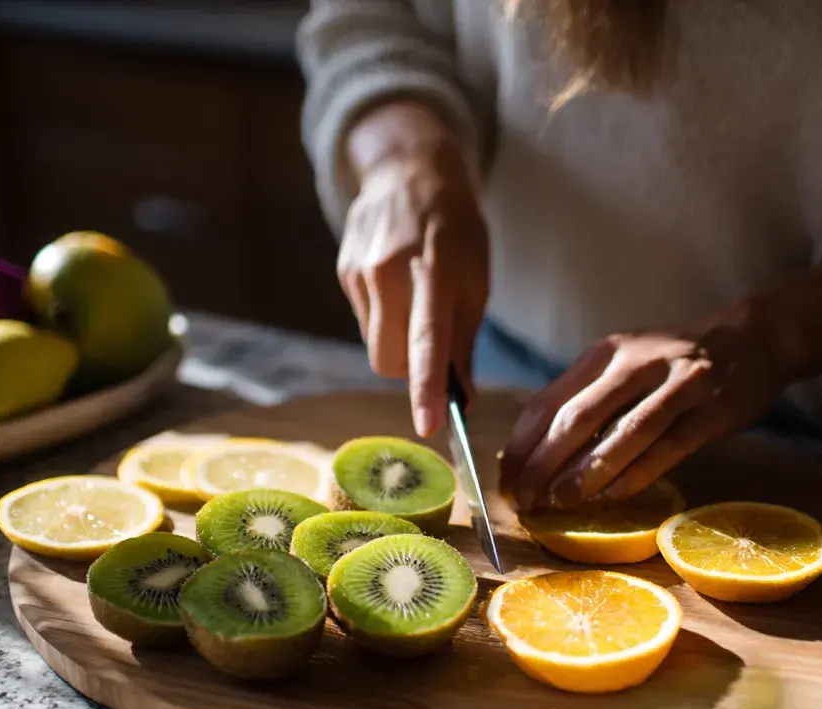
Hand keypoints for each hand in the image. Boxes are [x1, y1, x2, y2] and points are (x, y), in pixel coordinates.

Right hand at [337, 129, 488, 437]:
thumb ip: (464, 339)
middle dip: (412, 371)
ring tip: (415, 303)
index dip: (426, 387)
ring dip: (398, 344)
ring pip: (375, 345)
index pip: (428, 340)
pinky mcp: (344, 271)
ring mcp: (361, 271)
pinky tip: (396, 286)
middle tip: (436, 350)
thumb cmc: (455, 229)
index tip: (429, 426)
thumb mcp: (476, 277)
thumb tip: (460, 398)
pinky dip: (384, 319)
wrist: (409, 170)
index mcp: (435, 270)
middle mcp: (390, 271)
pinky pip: (365, 322)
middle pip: (390, 359)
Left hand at [499, 260, 821, 509]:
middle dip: (543, 464)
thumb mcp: (625, 365)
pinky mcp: (711, 411)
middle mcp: (637, 362)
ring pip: (622, 435)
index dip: (522, 445)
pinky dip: (636, 476)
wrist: (752, 340)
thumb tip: (533, 454)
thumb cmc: (674, 364)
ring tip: (560, 503)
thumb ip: (586, 399)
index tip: (507, 480)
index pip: (549, 401)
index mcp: (605, 353)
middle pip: (577, 418)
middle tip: (526, 501)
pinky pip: (666, 449)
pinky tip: (612, 497)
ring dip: (586, 474)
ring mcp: (677, 385)